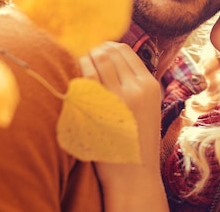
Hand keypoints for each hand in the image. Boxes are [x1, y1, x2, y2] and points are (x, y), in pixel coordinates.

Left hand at [79, 42, 167, 211]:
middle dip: (92, 48)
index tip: (93, 50)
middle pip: (110, 52)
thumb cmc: (135, 141)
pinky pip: (85, 78)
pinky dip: (77, 71)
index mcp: (149, 85)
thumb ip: (135, 84)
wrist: (134, 174)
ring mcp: (118, 97)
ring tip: (73, 62)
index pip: (124, 50)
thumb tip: (111, 58)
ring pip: (97, 60)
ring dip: (82, 57)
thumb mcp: (147, 106)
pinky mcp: (101, 108)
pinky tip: (70, 76)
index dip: (106, 46)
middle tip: (79, 53)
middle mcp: (136, 87)